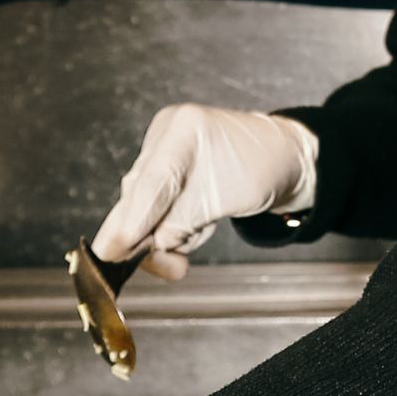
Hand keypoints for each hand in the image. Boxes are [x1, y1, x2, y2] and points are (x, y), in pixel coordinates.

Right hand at [92, 104, 320, 280]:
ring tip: (202, 232)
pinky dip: (173, 224)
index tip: (113, 253)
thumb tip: (144, 248)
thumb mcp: (225, 200)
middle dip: (148, 238)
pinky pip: (155, 205)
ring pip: (144, 206)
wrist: (284, 156)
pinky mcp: (164, 166)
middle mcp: (166, 134)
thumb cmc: (264, 168)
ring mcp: (162, 148)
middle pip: (139, 196)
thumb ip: (180, 223)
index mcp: (184, 128)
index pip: (150, 183)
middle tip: (168, 267)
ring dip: (166, 234)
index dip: (131, 222)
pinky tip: (197, 223)